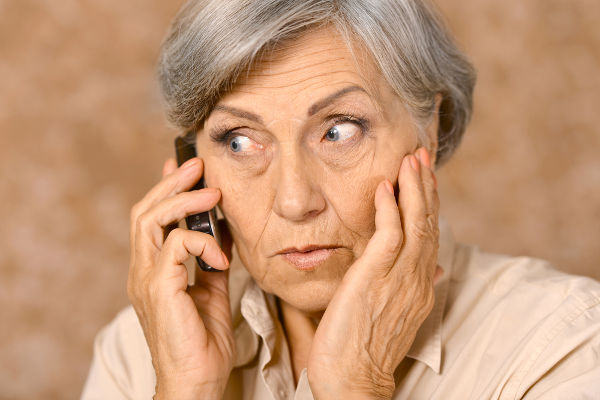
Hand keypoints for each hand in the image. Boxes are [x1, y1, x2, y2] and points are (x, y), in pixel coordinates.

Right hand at [127, 157, 233, 399]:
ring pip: (151, 220)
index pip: (151, 220)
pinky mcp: (158, 287)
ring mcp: (146, 279)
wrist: (197, 381)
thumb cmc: (202, 342)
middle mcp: (142, 271)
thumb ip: (212, 260)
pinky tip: (222, 255)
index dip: (165, 190)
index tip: (184, 168)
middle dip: (172, 184)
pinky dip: (203, 241)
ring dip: (183, 200)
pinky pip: (175, 245)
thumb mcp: (212, 290)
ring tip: (212, 192)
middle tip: (197, 165)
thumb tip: (223, 233)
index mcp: (153, 271)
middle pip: (144, 212)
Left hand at [307, 147, 441, 398]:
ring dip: (413, 189)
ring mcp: (399, 279)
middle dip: (426, 187)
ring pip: (414, 224)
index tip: (425, 178)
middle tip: (421, 155)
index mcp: (421, 286)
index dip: (429, 204)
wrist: (353, 380)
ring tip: (410, 160)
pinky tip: (385, 188)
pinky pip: (389, 235)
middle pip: (428, 223)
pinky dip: (389, 209)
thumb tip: (437, 270)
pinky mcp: (376, 278)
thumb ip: (414, 286)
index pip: (430, 235)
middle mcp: (417, 280)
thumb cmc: (366, 347)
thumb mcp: (397, 313)